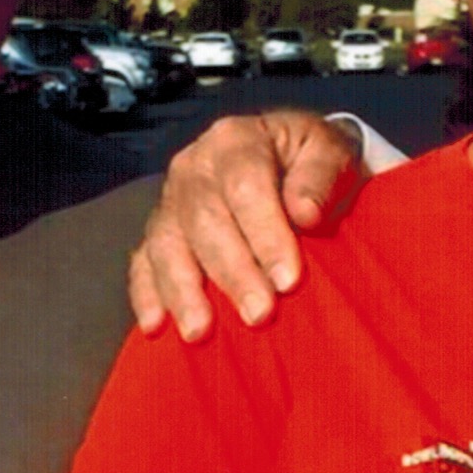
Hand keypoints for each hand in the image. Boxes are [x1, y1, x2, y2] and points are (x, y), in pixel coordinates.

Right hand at [128, 110, 366, 338]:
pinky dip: (146, 294)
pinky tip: (156, 326)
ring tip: (200, 332)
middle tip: (259, 315)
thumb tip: (305, 212)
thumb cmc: (309, 161)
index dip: (266, 235)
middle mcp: (193, 166)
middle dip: (232, 272)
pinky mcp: (158, 231)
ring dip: (182, 290)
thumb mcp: (330, 151)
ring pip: (167, 244)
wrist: (284, 157)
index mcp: (236, 140)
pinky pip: (142, 262)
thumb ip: (321, 175)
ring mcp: (169, 199)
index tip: (289, 280)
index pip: (246, 187)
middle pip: (204, 220)